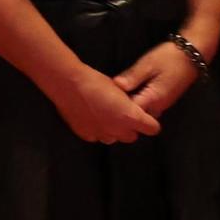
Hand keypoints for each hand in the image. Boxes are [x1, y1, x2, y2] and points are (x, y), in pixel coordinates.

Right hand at [47, 65, 162, 143]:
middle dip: (129, 127)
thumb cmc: (94, 80)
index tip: (143, 115)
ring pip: (114, 138)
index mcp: (130, 116)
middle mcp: (118, 129)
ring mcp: (101, 134)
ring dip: (112, 130)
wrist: (67, 83)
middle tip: (121, 114)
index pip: (153, 128)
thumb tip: (131, 107)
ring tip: (104, 116)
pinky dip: (96, 130)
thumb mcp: (118, 88)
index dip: (149, 122)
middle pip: (132, 136)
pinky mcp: (86, 135)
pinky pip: (97, 137)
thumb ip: (128, 103)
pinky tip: (90, 118)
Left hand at [113, 38, 206, 119]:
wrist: (192, 55)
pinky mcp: (163, 98)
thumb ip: (132, 77)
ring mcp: (162, 103)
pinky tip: (127, 95)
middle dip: (123, 112)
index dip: (118, 109)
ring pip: (143, 112)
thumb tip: (115, 87)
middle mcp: (159, 106)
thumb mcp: (147, 64)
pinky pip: (148, 106)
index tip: (104, 103)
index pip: (133, 112)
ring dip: (131, 108)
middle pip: (137, 116)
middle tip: (106, 103)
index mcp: (153, 99)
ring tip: (113, 100)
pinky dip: (137, 104)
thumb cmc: (169, 58)